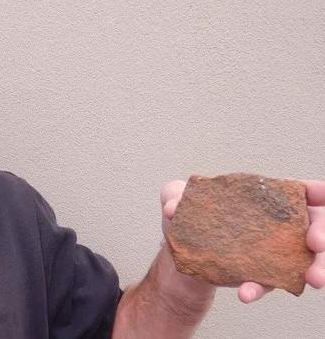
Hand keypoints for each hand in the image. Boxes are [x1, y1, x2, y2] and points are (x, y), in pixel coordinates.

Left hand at [160, 179, 324, 302]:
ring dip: (315, 269)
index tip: (321, 193)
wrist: (178, 256)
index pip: (297, 191)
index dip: (315, 192)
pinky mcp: (262, 275)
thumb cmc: (187, 220)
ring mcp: (273, 252)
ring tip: (313, 279)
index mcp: (262, 198)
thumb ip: (174, 195)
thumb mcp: (176, 200)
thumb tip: (173, 207)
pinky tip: (246, 292)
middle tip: (316, 242)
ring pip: (307, 260)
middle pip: (314, 226)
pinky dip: (260, 288)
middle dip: (321, 233)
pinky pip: (269, 283)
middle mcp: (276, 224)